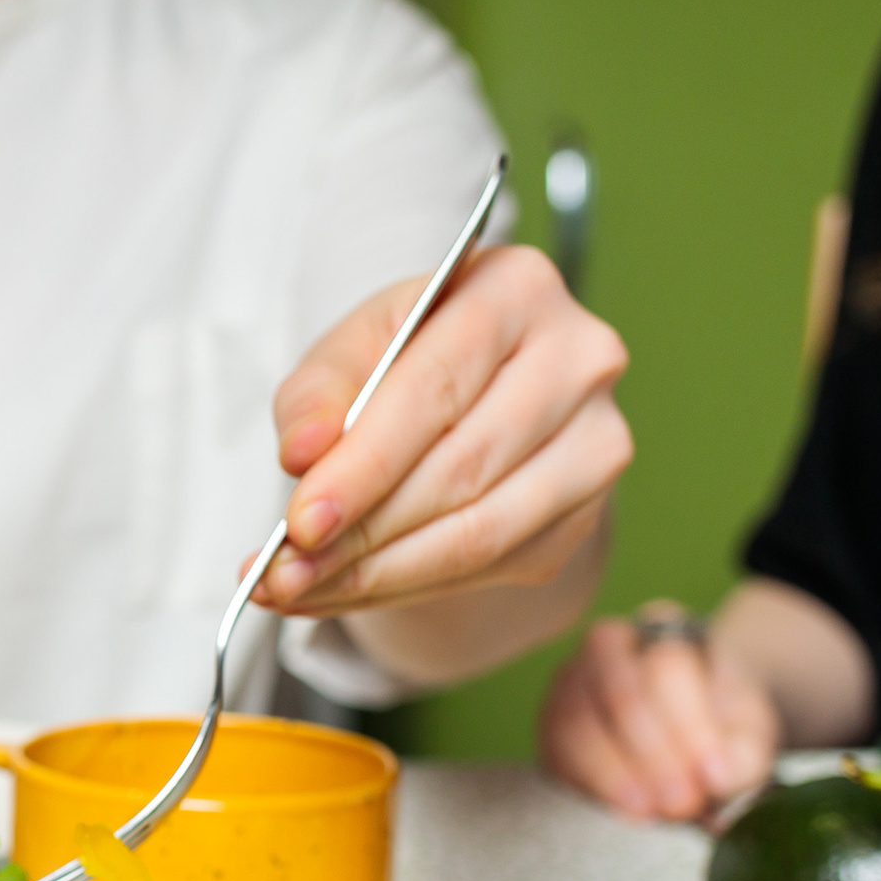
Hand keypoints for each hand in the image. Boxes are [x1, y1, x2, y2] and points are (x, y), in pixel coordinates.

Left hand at [255, 246, 629, 614]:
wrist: (470, 395)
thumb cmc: (403, 359)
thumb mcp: (347, 353)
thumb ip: (316, 396)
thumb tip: (301, 454)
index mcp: (517, 289)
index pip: (434, 390)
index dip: (363, 466)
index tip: (299, 525)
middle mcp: (579, 360)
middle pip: (462, 468)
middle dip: (362, 534)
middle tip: (285, 575)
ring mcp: (595, 441)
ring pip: (482, 531)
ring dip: (380, 575)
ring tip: (300, 591)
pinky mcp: (585, 512)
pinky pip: (493, 566)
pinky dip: (409, 588)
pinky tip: (347, 591)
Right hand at [538, 608, 779, 820]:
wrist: (687, 736)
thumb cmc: (718, 727)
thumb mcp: (749, 736)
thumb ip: (743, 757)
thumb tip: (718, 781)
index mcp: (663, 627)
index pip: (668, 667)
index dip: (690, 727)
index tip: (715, 775)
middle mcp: (607, 646)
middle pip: (619, 694)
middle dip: (652, 756)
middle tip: (682, 802)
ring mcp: (569, 682)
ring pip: (578, 724)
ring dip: (615, 775)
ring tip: (650, 811)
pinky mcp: (549, 725)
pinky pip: (557, 754)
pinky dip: (590, 785)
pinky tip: (623, 809)